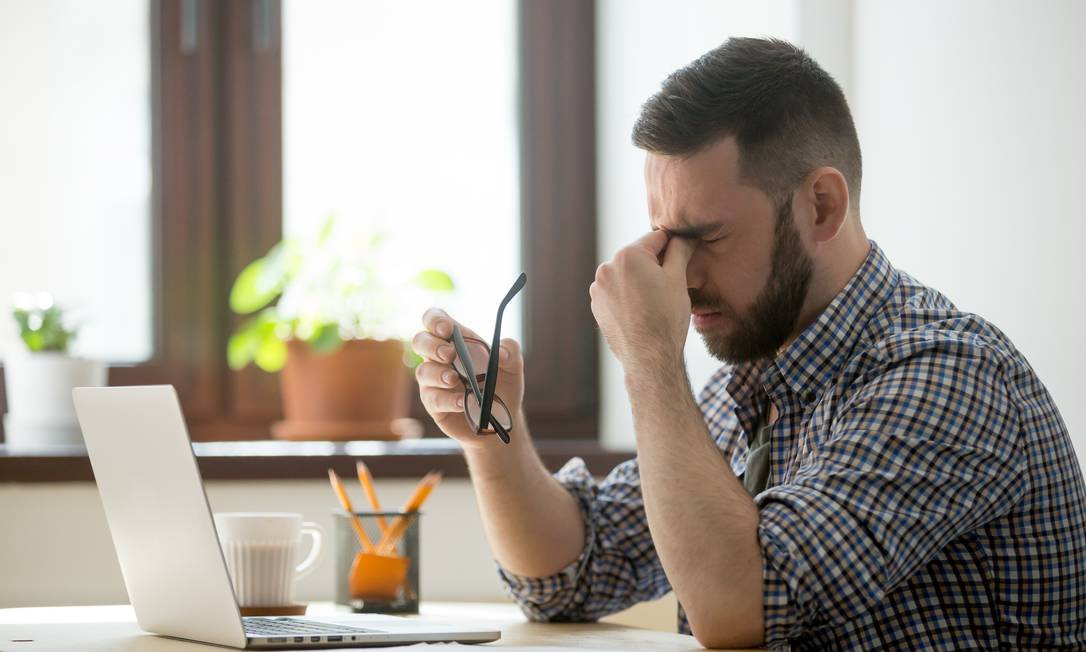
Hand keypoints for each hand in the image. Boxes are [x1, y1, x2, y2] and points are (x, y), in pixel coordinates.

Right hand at [412, 308, 525, 448]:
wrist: (502, 420)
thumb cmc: (502, 386)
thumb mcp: (513, 367)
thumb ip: (511, 352)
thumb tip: (501, 352)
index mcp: (457, 341)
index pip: (435, 320)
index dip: (435, 320)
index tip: (447, 329)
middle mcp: (440, 359)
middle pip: (420, 341)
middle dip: (432, 345)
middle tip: (450, 354)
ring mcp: (434, 382)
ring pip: (423, 371)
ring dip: (438, 374)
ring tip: (455, 379)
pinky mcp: (435, 405)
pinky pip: (433, 399)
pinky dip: (448, 399)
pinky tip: (463, 402)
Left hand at [589, 231, 694, 370]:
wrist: (649, 357)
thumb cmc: (666, 318)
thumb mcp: (678, 279)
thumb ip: (680, 251)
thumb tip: (684, 236)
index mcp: (627, 255)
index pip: (656, 238)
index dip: (673, 245)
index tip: (683, 254)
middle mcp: (607, 267)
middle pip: (638, 257)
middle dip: (654, 265)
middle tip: (670, 285)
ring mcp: (598, 288)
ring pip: (626, 274)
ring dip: (639, 280)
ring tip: (655, 301)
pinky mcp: (597, 305)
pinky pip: (616, 292)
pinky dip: (628, 295)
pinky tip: (642, 310)